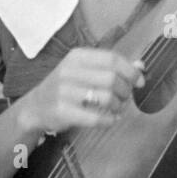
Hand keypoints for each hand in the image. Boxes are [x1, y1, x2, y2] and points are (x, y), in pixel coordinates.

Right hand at [14, 47, 143, 135]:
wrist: (35, 107)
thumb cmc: (65, 87)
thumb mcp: (84, 71)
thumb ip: (111, 67)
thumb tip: (140, 66)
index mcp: (77, 56)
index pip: (112, 59)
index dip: (130, 71)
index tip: (139, 82)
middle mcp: (69, 71)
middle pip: (112, 79)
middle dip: (125, 91)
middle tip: (125, 98)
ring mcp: (64, 92)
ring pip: (106, 98)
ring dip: (118, 106)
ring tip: (117, 109)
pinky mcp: (63, 111)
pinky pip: (95, 118)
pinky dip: (109, 121)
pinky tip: (110, 120)